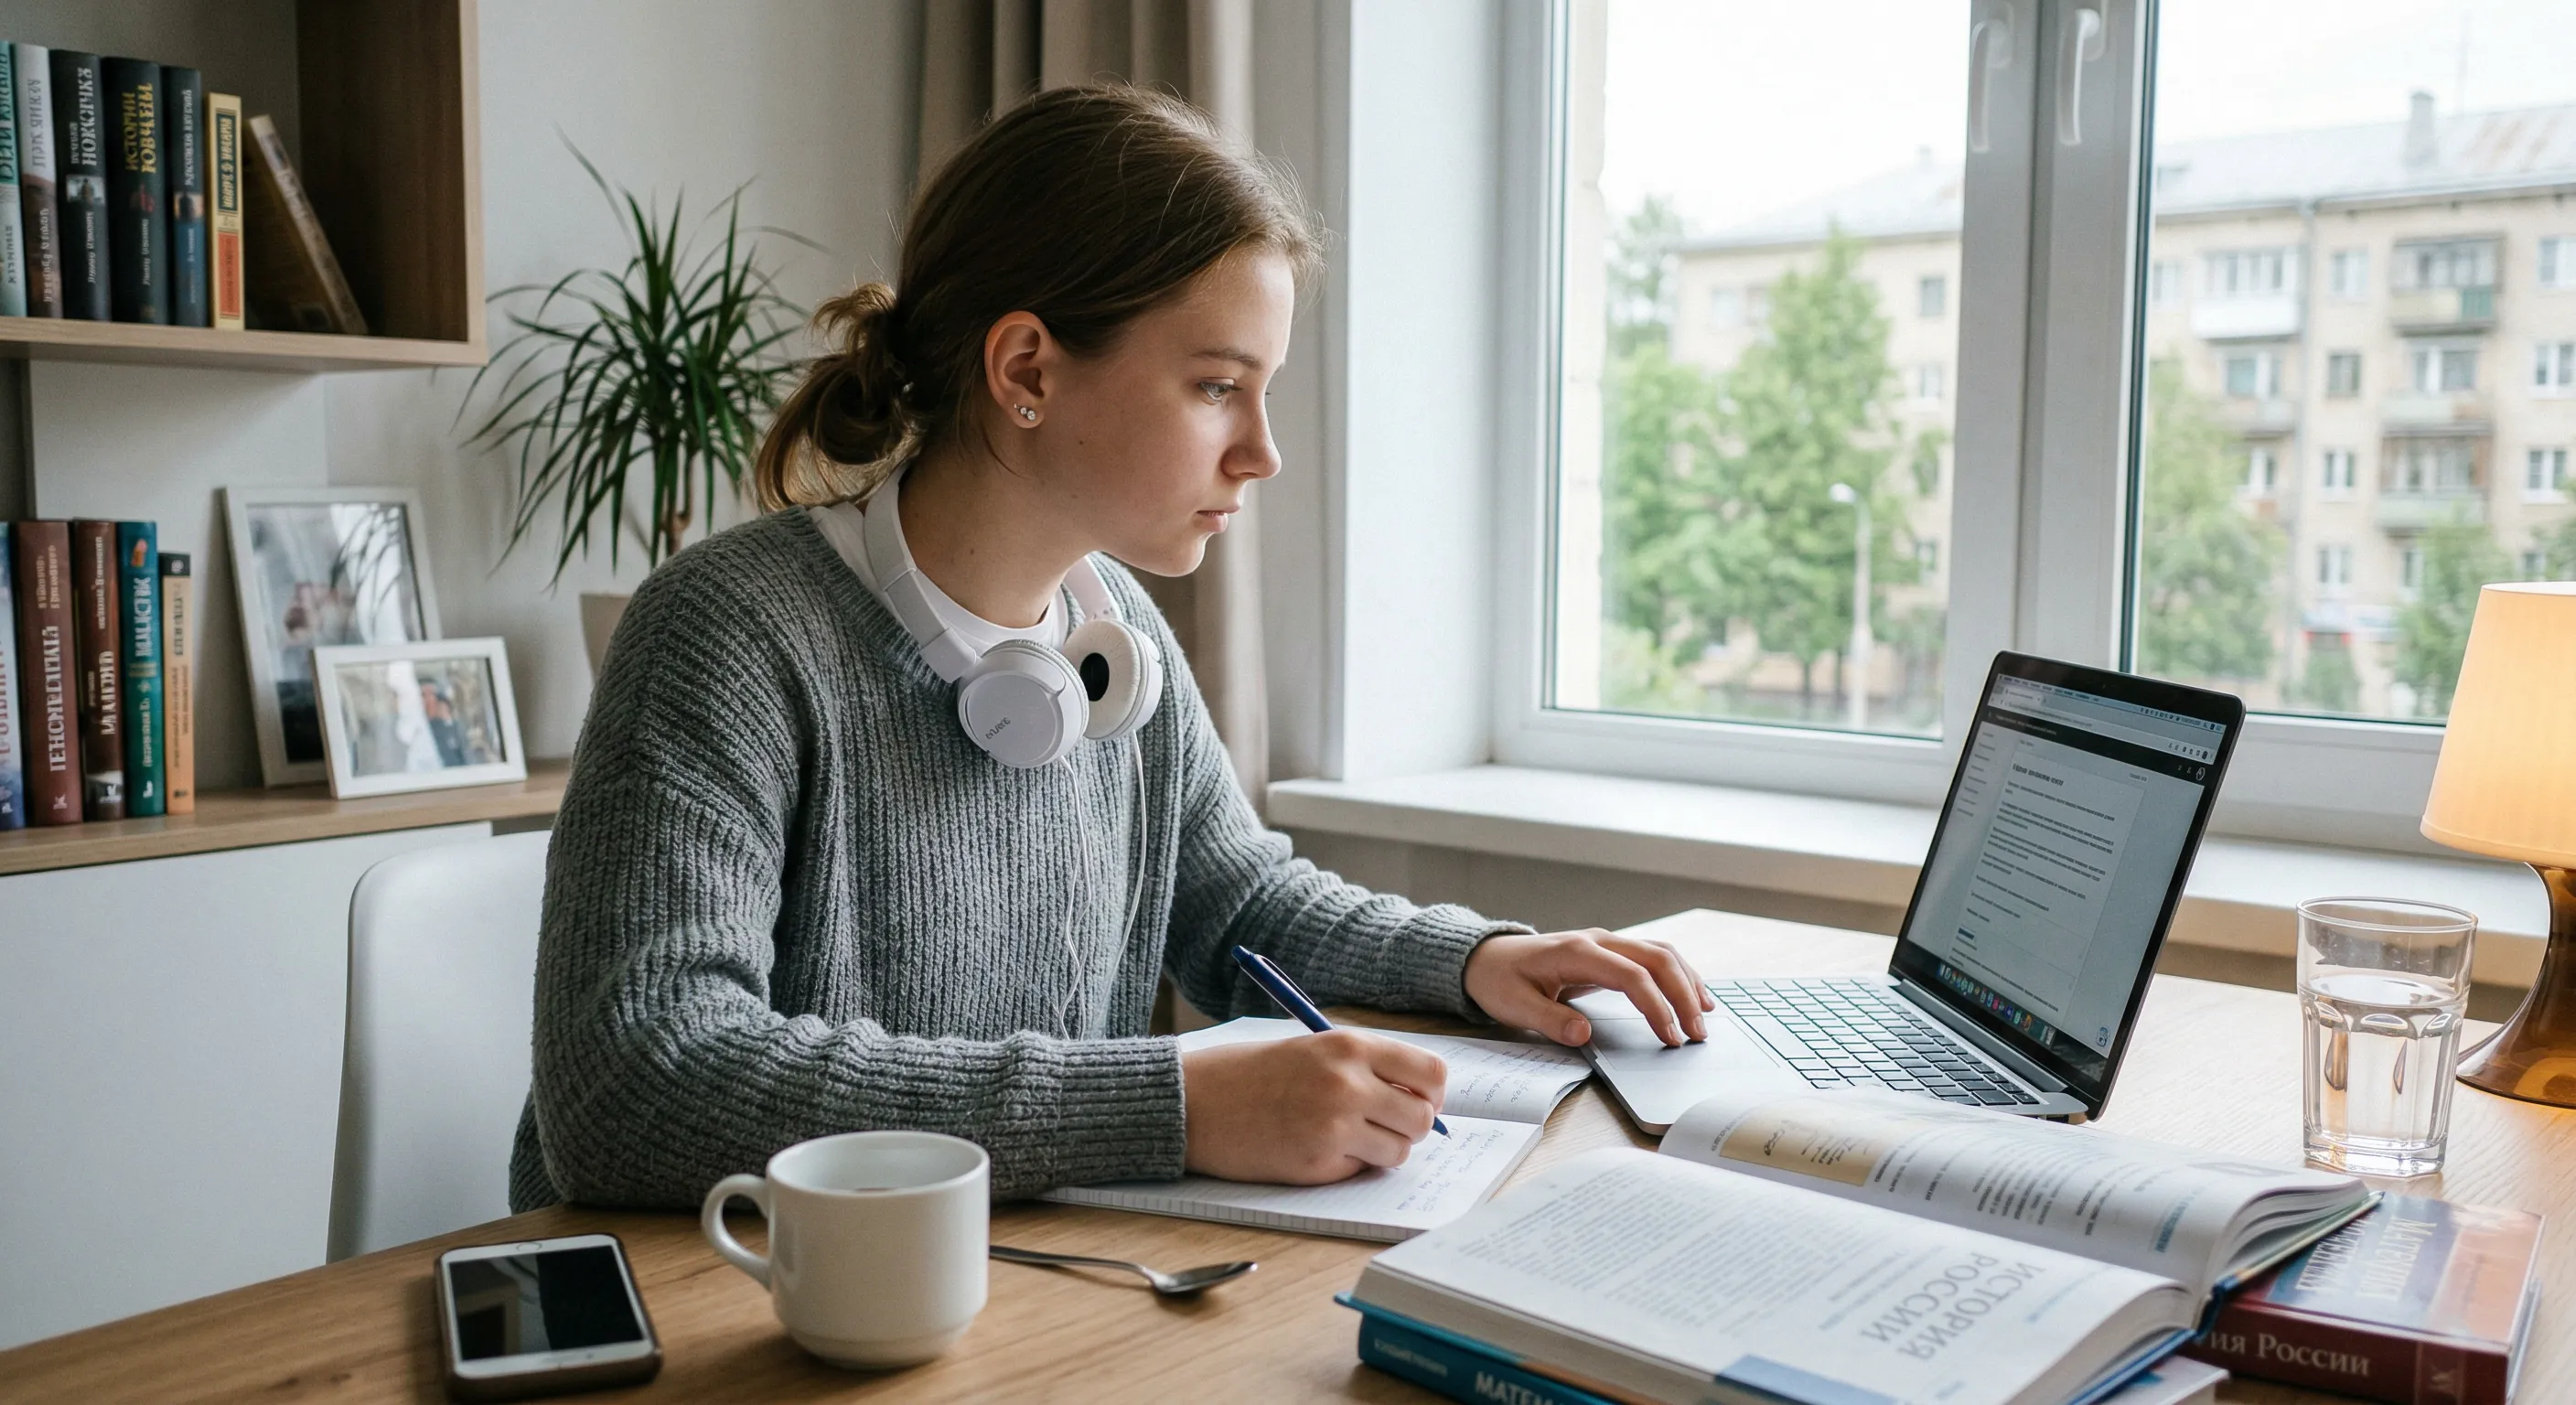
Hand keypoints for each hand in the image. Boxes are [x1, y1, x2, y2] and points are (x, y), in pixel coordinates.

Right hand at [1181, 1029, 1447, 1183]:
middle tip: (1382, 1126)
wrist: (1194, 1102)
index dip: (1431, 1093)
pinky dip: (1347, 1165)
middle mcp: (1348, 1084)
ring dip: (1380, 1151)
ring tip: (1345, 1137)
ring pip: (1398, 1151)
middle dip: (1408, 1127)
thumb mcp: (1315, 1049)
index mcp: (1350, 1047)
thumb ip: (1366, 1067)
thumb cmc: (1251, 1073)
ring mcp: (1334, 1127)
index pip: (1431, 1073)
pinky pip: (1361, 1171)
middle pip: (1421, 1119)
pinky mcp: (1317, 1164)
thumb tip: (1420, 1100)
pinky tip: (1314, 1148)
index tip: (1417, 1100)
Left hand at [1463, 929, 1714, 1046]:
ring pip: (1661, 953)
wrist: (1486, 957)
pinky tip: (1693, 996)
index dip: (1655, 1006)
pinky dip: (1678, 975)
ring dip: (1687, 983)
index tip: (1669, 1036)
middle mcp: (1598, 940)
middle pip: (1657, 959)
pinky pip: (1654, 956)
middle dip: (1683, 996)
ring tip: (1704, 1018)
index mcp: (1576, 951)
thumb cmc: (1499, 981)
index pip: (1631, 975)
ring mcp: (1606, 942)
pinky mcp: (1610, 951)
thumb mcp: (1514, 1005)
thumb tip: (1583, 1034)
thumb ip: (1549, 1020)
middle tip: (1697, 1034)